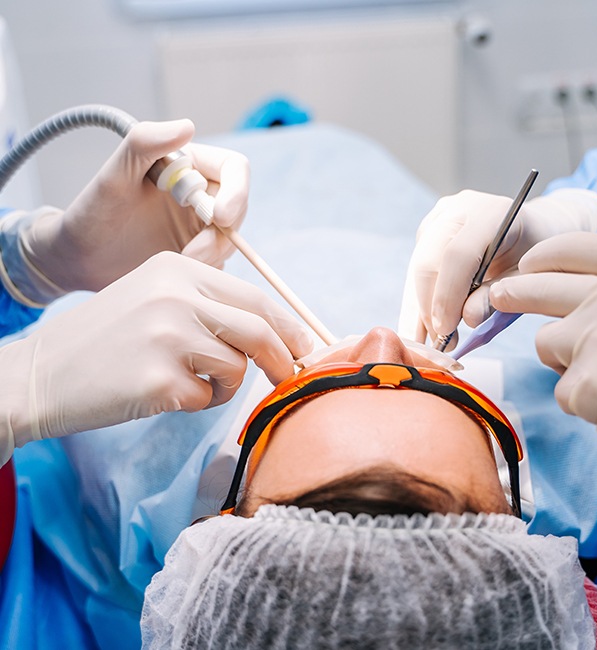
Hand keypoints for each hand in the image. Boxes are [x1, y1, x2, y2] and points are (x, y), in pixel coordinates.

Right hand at [0, 252, 312, 463]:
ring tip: (193, 383)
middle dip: (283, 358)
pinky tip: (165, 394)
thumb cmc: (105, 340)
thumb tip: (271, 329)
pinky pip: (208, 398)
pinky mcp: (159, 380)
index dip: (288, 325)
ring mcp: (168, 336)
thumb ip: (207, 303)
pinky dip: (199, 403)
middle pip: (259, 329)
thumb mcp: (154, 296)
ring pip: (237, 367)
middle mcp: (176, 296)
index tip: (304, 345)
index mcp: (178, 270)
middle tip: (290, 375)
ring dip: (227, 384)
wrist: (39, 373)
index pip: (256, 297)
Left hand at [19, 119, 249, 295]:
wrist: (80, 258)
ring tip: (176, 263)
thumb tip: (187, 125)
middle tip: (190, 254)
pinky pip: (219, 265)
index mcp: (187, 166)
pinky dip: (205, 271)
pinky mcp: (199, 254)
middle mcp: (200, 194)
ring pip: (231, 241)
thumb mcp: (114, 176)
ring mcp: (201, 227)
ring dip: (212, 256)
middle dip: (221, 236)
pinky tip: (176, 272)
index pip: (234, 170)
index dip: (237, 193)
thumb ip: (144, 143)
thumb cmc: (92, 212)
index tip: (220, 218)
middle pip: (238, 210)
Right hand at [398, 188, 596, 347]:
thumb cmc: (531, 255)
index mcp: (489, 213)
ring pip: (416, 268)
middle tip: (436, 342)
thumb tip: (466, 319)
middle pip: (428, 261)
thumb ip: (497, 296)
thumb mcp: (524, 278)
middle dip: (428, 306)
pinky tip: (422, 327)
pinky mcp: (427, 230)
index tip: (445, 330)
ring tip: (427, 341)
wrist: (530, 229)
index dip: (448, 295)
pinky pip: (415, 269)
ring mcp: (438, 217)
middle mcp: (457, 209)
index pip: (458, 255)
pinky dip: (419, 300)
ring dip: (418, 308)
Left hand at [490, 232, 596, 456]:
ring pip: (545, 341)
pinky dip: (581, 398)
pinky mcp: (587, 383)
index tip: (528, 265)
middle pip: (538, 287)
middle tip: (500, 296)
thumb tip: (571, 287)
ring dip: (562, 358)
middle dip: (512, 292)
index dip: (543, 256)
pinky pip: (562, 388)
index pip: (572, 248)